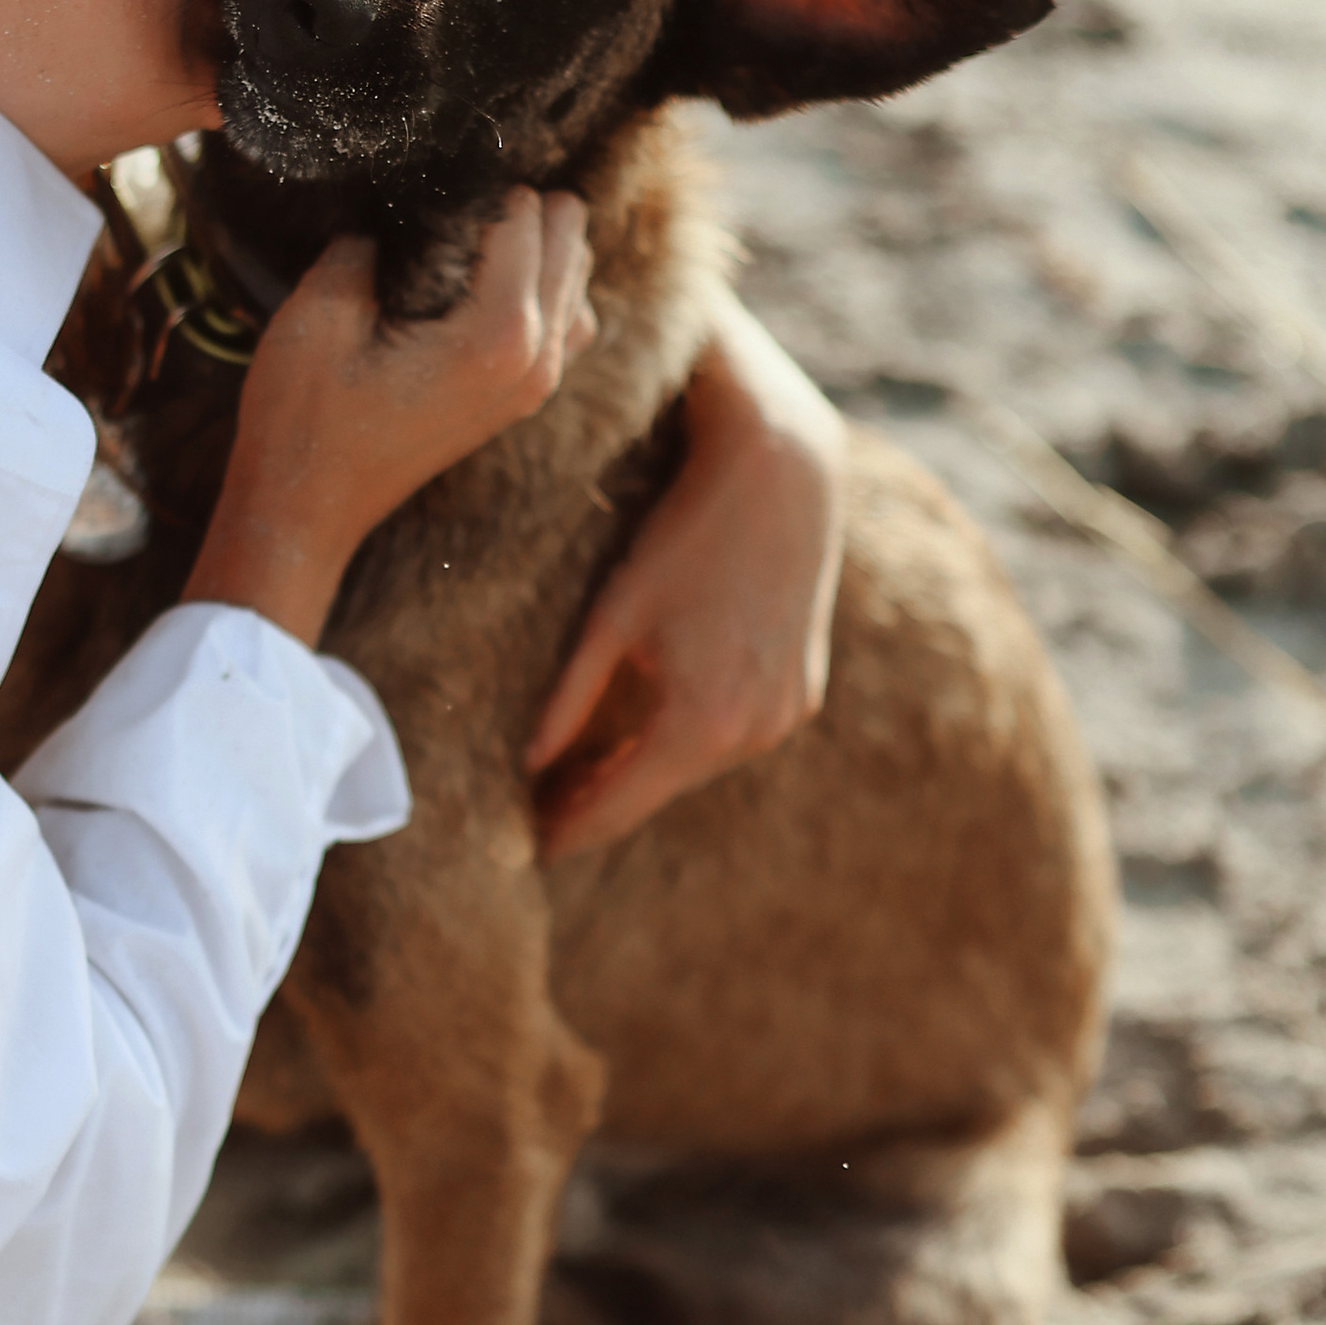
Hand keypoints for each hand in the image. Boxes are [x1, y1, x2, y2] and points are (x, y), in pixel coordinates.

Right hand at [185, 191, 594, 645]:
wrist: (305, 512)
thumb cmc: (304, 420)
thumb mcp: (318, 315)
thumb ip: (366, 244)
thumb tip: (397, 206)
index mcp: (496, 337)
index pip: (524, 216)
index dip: (475, 186)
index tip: (429, 192)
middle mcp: (537, 360)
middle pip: (567, 236)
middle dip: (515, 209)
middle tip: (447, 209)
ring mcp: (537, 384)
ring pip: (576, 274)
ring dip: (532, 245)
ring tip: (462, 241)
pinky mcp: (522, 397)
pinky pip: (564, 318)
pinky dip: (537, 287)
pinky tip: (477, 283)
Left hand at [527, 294, 844, 859]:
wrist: (784, 475)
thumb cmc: (684, 536)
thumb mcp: (612, 617)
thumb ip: (570, 698)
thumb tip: (529, 764)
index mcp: (700, 722)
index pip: (618, 807)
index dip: (568, 830)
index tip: (525, 850)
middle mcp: (752, 733)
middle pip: (657, 792)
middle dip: (599, 803)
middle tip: (536, 814)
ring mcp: (784, 717)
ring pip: (694, 767)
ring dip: (642, 773)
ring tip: (577, 781)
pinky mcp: (800, 695)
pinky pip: (730, 737)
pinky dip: (685, 741)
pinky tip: (641, 735)